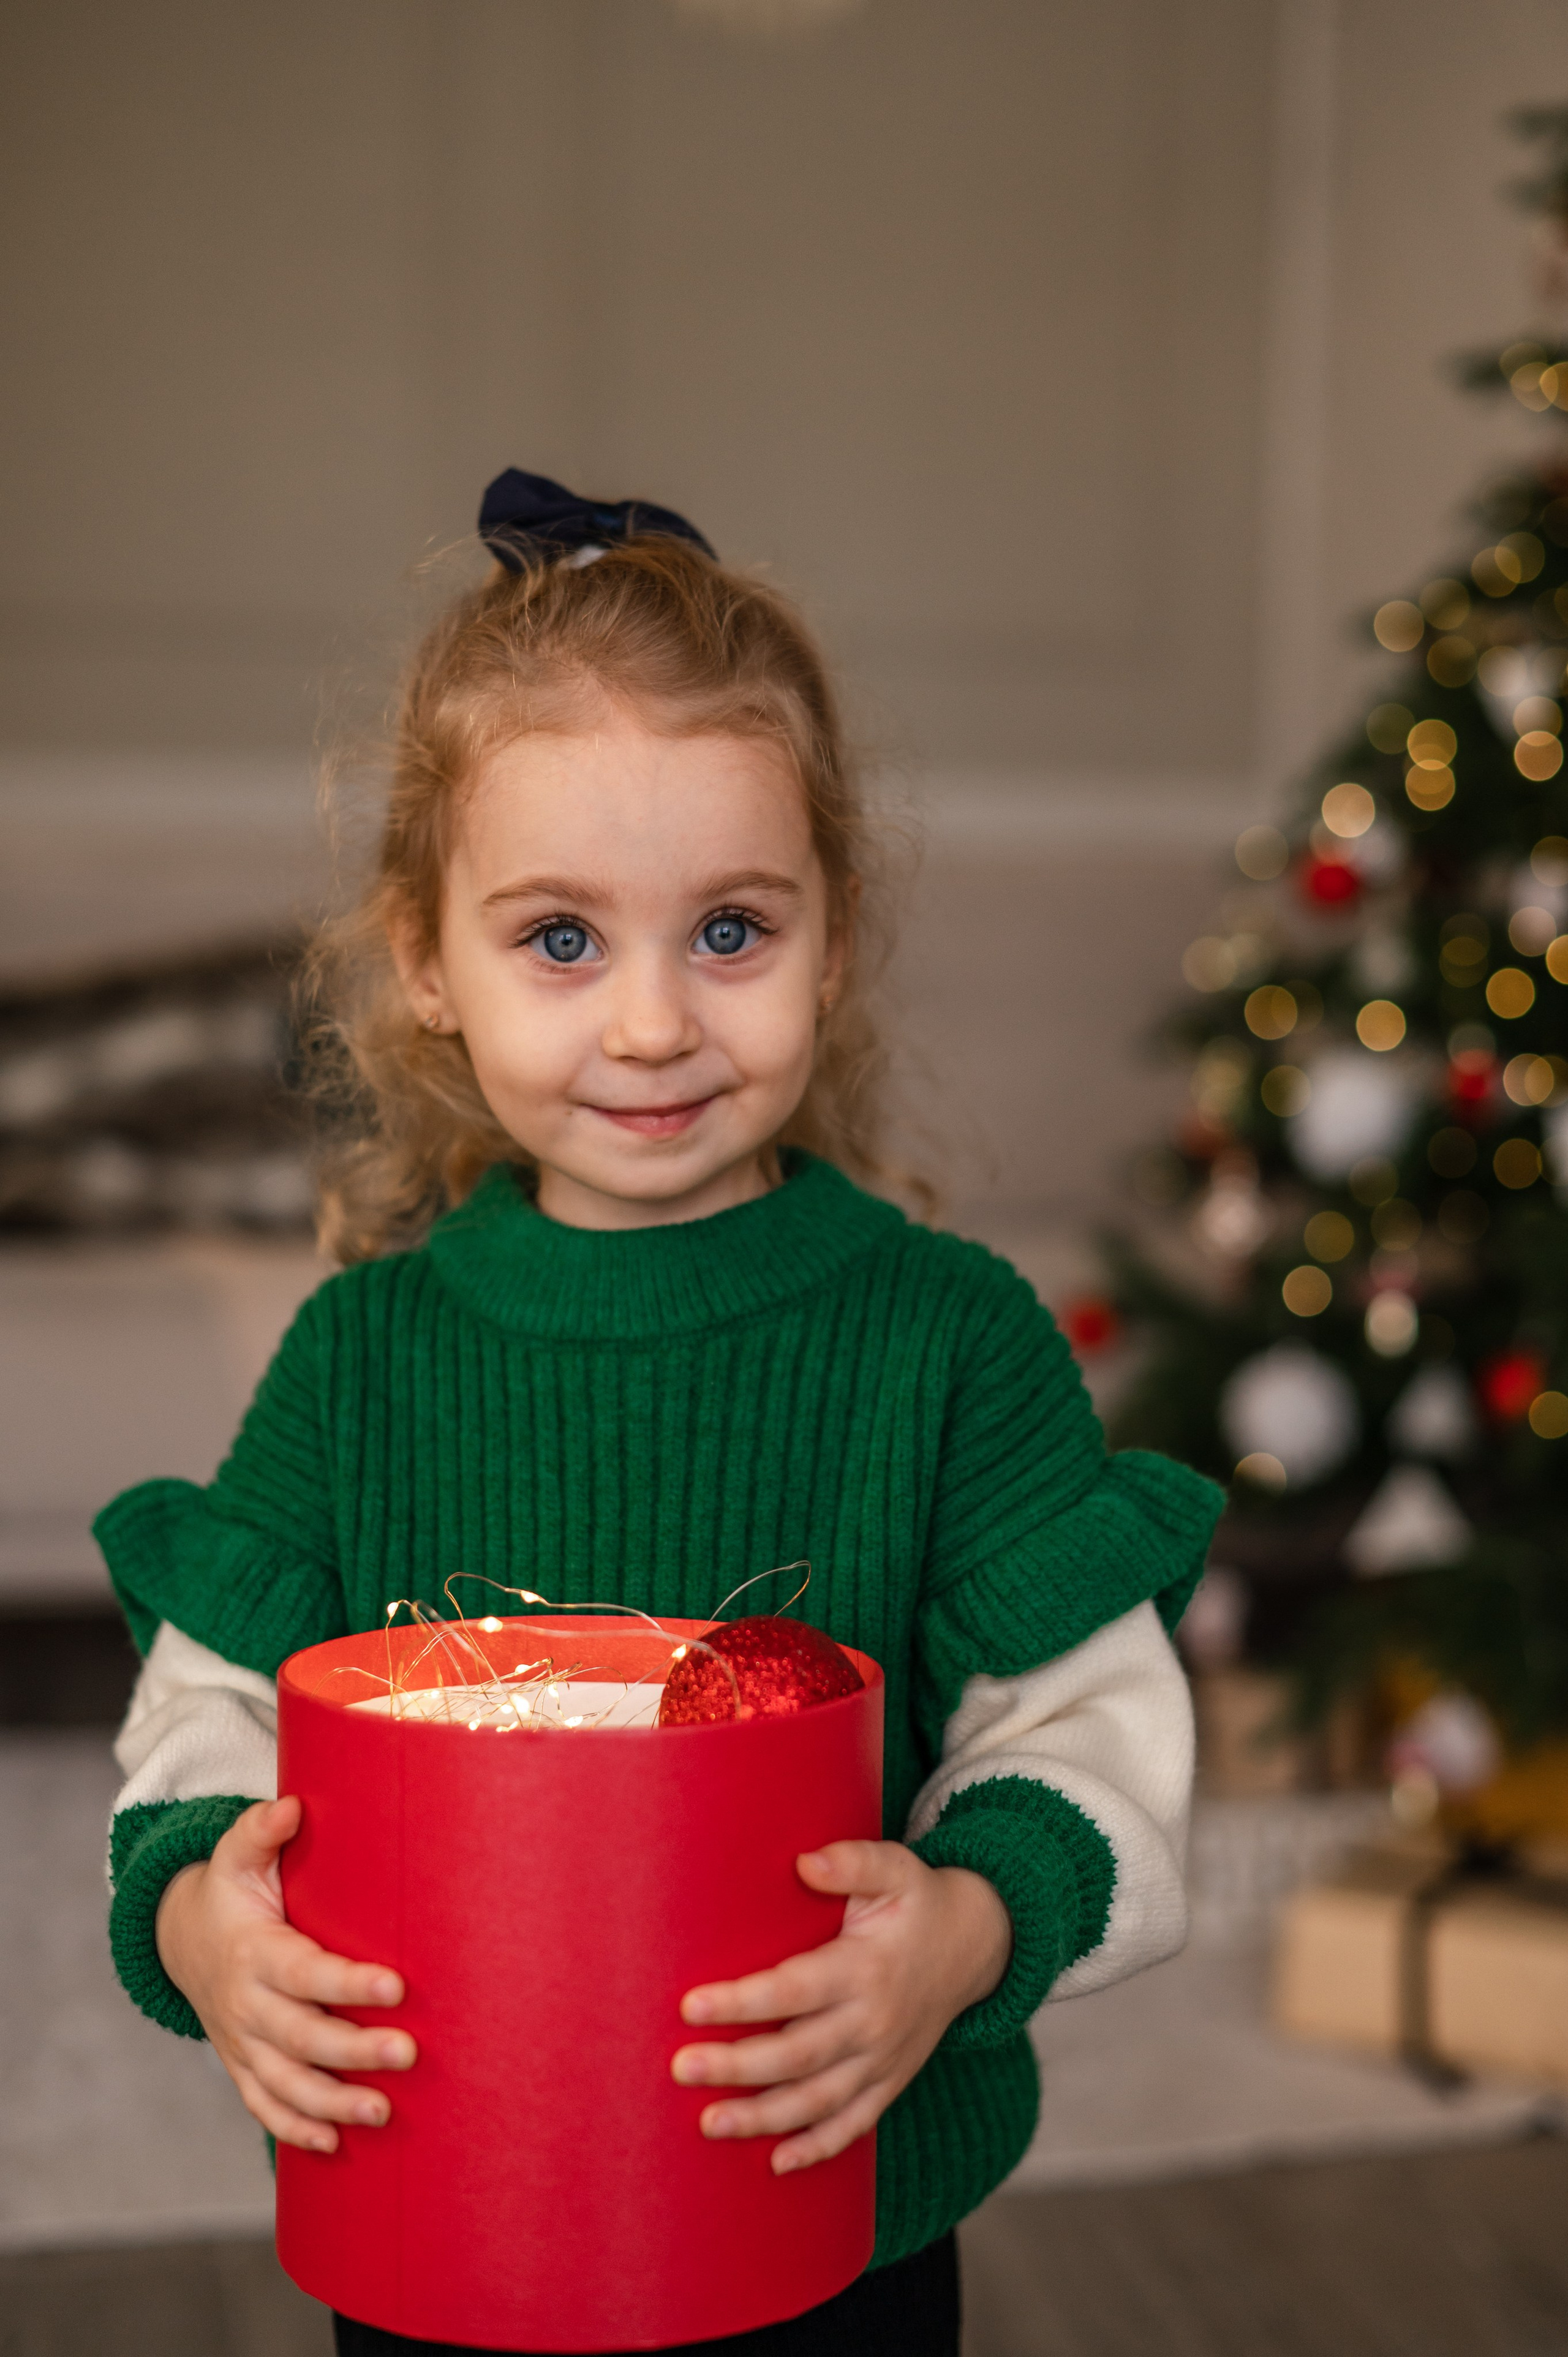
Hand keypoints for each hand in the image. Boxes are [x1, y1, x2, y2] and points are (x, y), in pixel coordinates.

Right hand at [154, 1795, 415, 2152]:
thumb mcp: (235, 1855)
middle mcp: (247, 2006)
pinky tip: (335, 2144)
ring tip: (384, 2112)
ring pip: (286, 2084)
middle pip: (302, 2037)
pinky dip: (295, 2130)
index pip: (306, 1974)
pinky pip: (264, 2107)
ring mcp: (243, 2043)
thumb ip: (260, 1830)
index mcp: (254, 1954)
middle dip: (354, 2052)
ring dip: (333, 2103)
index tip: (396, 1987)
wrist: (182, 1939)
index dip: (348, 1985)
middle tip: (409, 2054)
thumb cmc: (229, 1891)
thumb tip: (292, 1805)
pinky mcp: (242, 2065)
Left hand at [671, 1841, 1010, 2174]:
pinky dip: (817, 2149)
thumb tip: (806, 1862)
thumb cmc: (919, 1902)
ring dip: (762, 2118)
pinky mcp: (889, 2082)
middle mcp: (873, 2022)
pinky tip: (777, 2164)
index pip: (793, 1991)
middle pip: (796, 2054)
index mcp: (865, 1969)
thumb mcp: (896, 1869)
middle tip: (681, 2068)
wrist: (975, 1946)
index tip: (690, 2006)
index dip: (742, 2002)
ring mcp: (883, 2060)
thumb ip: (852, 1861)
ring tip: (709, 2124)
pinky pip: (853, 2125)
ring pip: (817, 2101)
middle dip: (736, 2067)